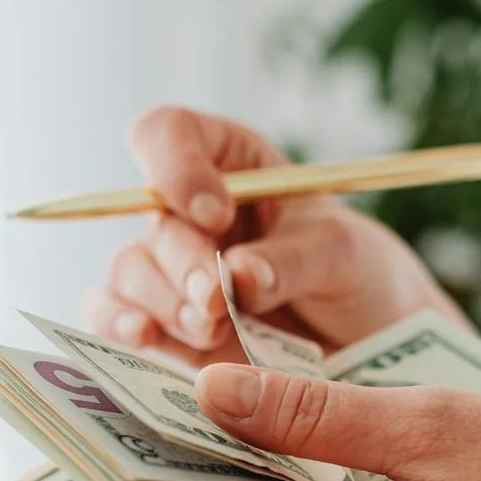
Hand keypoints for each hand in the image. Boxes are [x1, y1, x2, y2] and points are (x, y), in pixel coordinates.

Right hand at [81, 106, 465, 366]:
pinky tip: (142, 337)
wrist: (368, 346)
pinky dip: (117, 324)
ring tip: (212, 331)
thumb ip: (293, 259)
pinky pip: (112, 316)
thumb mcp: (344, 253)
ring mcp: (169, 271)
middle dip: (183, 262)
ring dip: (164, 301)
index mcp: (228, 164)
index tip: (215, 214)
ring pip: (130, 270)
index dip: (175, 166)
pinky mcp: (161, 326)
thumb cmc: (357, 276)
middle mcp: (187, 213)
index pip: (168, 134)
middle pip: (152, 218)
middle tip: (217, 299)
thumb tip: (238, 275)